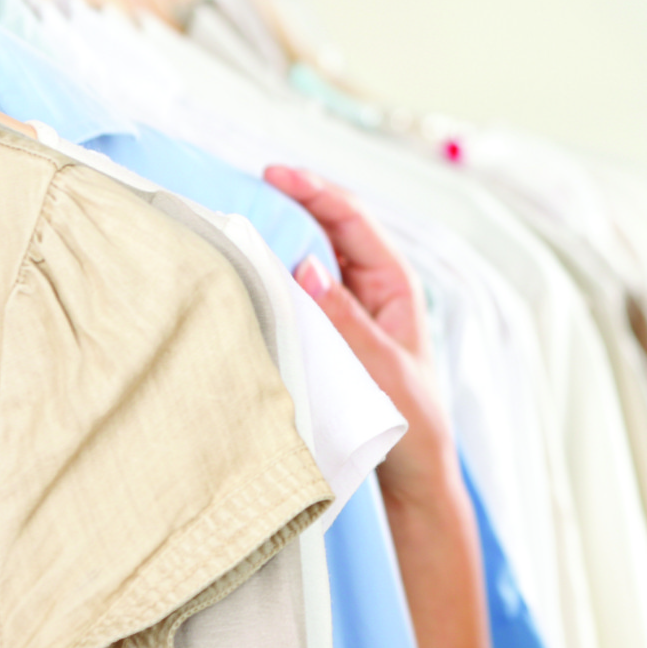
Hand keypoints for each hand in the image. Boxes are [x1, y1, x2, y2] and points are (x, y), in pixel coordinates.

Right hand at [264, 165, 460, 506]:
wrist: (411, 473)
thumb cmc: (410, 421)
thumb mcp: (382, 369)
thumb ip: (346, 320)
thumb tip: (307, 265)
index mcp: (395, 283)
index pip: (351, 221)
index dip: (314, 191)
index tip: (274, 174)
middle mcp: (371, 287)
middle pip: (326, 229)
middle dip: (288, 203)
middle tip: (241, 187)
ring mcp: (347, 308)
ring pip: (307, 257)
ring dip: (276, 238)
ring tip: (235, 220)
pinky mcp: (328, 331)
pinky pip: (297, 293)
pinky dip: (272, 278)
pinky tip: (244, 272)